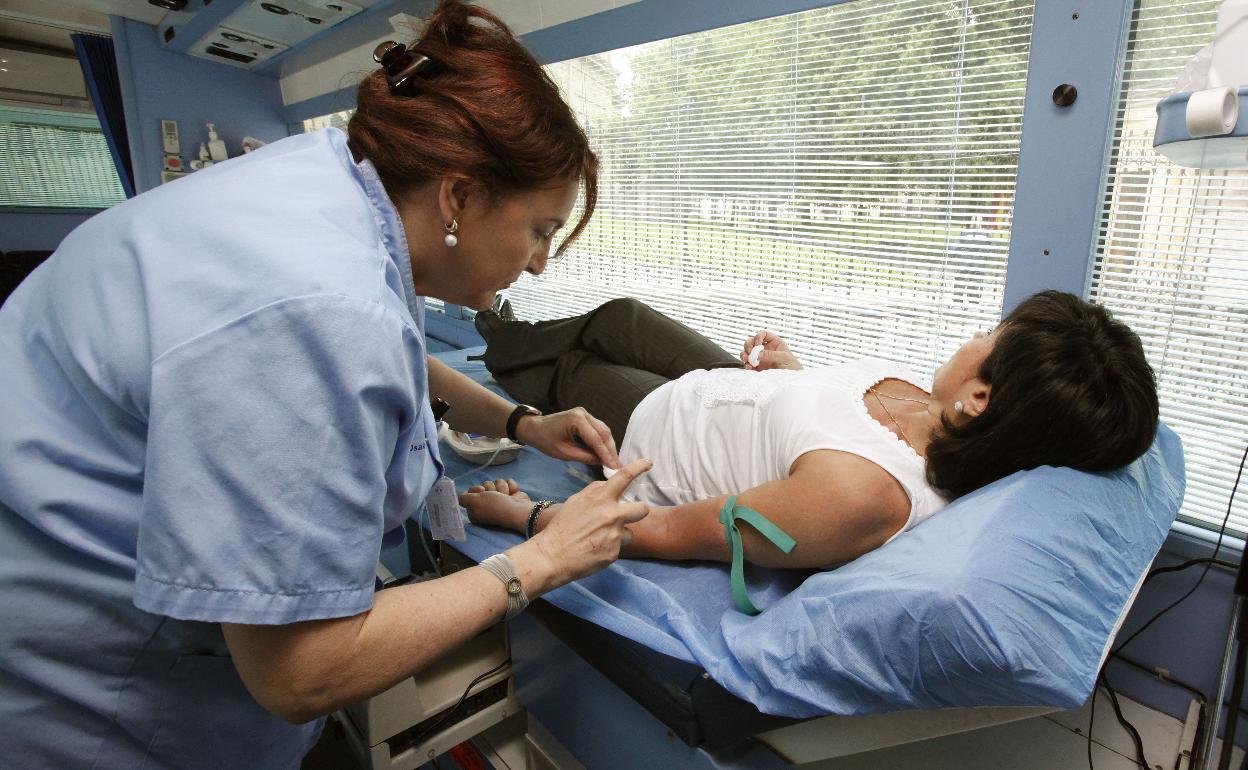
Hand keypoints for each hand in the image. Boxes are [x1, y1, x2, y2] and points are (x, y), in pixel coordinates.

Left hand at [515, 407, 620, 468]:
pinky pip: (598, 429)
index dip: (606, 454)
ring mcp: (585, 414)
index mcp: (576, 420)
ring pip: (603, 430)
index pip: (596, 439)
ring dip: (609, 446)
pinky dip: (603, 441)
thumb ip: (585, 457)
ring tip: (614, 461)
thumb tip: (602, 463)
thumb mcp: (564, 452)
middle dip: (611, 450)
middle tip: (618, 466)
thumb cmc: (545, 440)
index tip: (614, 467)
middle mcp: (583, 413)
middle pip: (603, 432)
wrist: (535, 428)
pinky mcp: (585, 417)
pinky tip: (607, 453)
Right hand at [521, 458, 651, 585]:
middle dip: (640, 510)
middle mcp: (611, 515)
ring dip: (619, 535)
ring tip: (600, 538)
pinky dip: (608, 548)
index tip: (648, 463)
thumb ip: (595, 492)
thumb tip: (607, 486)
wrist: (552, 555)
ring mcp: (614, 535)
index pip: (624, 477)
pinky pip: (617, 548)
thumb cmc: (562, 527)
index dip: (639, 467)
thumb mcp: (576, 501)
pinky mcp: (614, 553)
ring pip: (629, 532)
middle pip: (642, 508)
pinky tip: (594, 550)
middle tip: (632, 513)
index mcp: (600, 499)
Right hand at [740, 330, 801, 370]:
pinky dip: (746, 365)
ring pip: (748, 352)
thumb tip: (758, 354)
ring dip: (744, 354)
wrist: (792, 380)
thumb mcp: (784, 358)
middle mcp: (766, 349)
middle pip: (752, 342)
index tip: (758, 344)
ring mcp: (761, 358)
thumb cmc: (792, 367)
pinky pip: (748, 364)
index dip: (758, 337)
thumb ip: (771, 355)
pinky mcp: (758, 367)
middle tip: (749, 351)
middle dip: (748, 345)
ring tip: (746, 359)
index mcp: (774, 343)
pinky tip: (748, 367)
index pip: (763, 334)